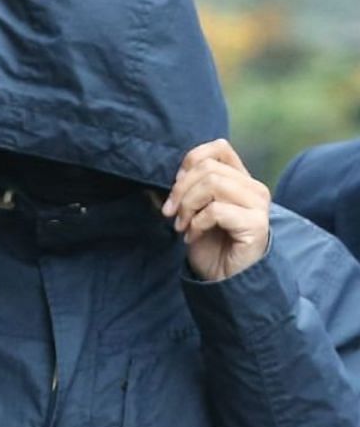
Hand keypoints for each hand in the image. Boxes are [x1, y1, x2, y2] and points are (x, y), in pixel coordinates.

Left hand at [160, 139, 269, 280]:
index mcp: (240, 180)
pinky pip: (216, 210)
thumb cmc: (209, 244)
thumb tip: (168, 176)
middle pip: (208, 168)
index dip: (191, 161)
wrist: (224, 278)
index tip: (176, 185)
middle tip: (171, 214)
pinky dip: (196, 223)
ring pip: (212, 184)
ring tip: (182, 226)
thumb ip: (185, 189)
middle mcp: (254, 188)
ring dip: (187, 206)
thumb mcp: (191, 211)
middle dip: (180, 190)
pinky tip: (192, 237)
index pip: (219, 148)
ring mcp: (258, 206)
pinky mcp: (256, 224)